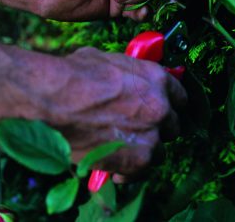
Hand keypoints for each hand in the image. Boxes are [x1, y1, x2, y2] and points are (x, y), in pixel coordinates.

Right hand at [44, 47, 186, 175]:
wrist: (55, 100)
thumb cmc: (74, 76)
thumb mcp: (108, 62)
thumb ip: (127, 76)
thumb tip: (126, 80)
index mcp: (156, 79)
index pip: (179, 96)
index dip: (168, 103)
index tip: (159, 108)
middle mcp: (160, 108)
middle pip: (171, 125)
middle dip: (156, 127)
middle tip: (137, 129)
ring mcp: (151, 136)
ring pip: (159, 150)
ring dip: (143, 149)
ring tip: (122, 147)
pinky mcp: (137, 161)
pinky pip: (140, 171)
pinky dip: (127, 170)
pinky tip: (112, 164)